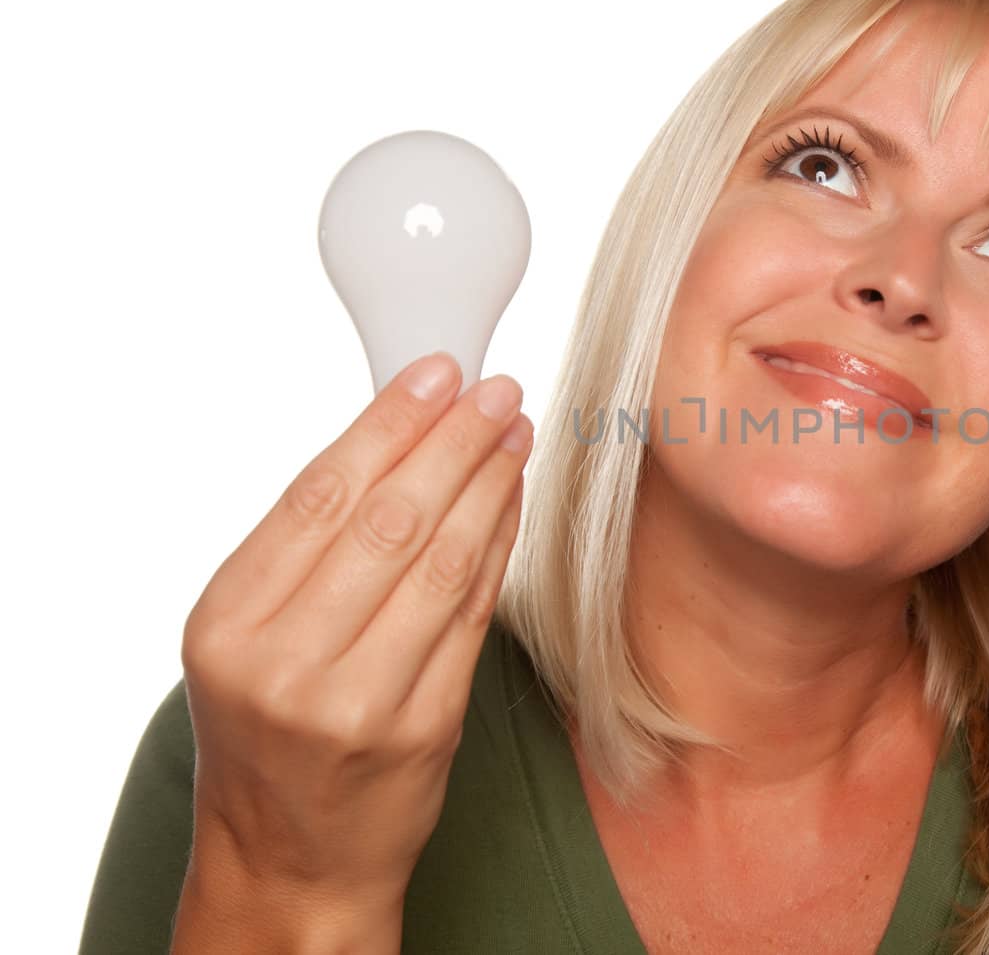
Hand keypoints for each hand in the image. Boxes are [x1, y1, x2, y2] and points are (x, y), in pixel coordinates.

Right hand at [180, 352, 532, 909]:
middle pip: (387, 518)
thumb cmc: (271, 732)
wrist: (291, 859)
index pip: (318, 495)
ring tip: (515, 431)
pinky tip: (511, 500)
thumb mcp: (248, 639)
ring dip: (488, 483)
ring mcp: (358, 700)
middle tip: (495, 389)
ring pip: (441, 561)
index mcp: (227, 624)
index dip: (385, 424)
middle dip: (451, 441)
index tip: (434, 375)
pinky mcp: (424, 728)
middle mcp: (286, 662)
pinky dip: (498, 546)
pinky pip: (474, 614)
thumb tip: (394, 438)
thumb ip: (305, 552)